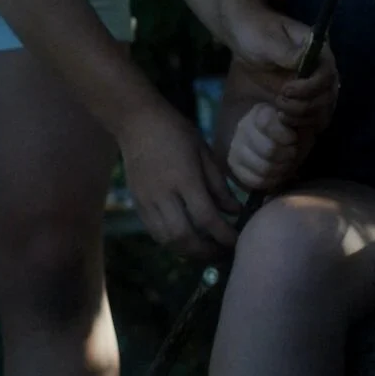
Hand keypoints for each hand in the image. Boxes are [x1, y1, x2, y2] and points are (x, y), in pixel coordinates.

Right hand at [117, 105, 240, 259]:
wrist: (135, 122)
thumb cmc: (175, 132)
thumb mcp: (204, 152)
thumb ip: (219, 185)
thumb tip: (234, 212)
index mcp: (184, 178)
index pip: (207, 218)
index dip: (225, 236)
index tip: (238, 240)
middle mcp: (163, 194)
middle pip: (184, 237)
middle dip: (207, 251)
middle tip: (223, 253)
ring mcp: (147, 201)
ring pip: (167, 240)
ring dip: (189, 251)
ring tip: (206, 250)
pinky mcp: (137, 203)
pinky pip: (155, 232)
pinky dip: (172, 242)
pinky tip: (186, 239)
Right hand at [225, 103, 310, 192]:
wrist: (270, 138)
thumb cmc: (290, 130)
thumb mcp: (298, 123)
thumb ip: (297, 125)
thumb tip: (292, 129)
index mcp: (260, 113)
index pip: (267, 124)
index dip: (286, 136)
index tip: (294, 139)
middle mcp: (243, 128)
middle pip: (268, 150)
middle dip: (288, 156)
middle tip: (293, 154)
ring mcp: (237, 148)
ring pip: (263, 168)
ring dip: (281, 170)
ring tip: (286, 164)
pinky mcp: (235, 165)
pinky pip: (256, 181)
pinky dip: (272, 181)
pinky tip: (277, 174)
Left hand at [227, 8, 336, 114]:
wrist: (245, 37)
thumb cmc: (256, 33)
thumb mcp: (267, 41)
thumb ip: (287, 52)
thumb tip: (305, 60)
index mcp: (319, 51)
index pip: (328, 75)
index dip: (310, 87)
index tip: (285, 90)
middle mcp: (321, 70)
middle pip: (328, 97)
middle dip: (305, 106)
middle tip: (279, 104)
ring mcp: (314, 86)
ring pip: (323, 110)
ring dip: (304, 118)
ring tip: (280, 114)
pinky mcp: (303, 98)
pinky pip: (312, 117)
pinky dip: (301, 123)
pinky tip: (283, 120)